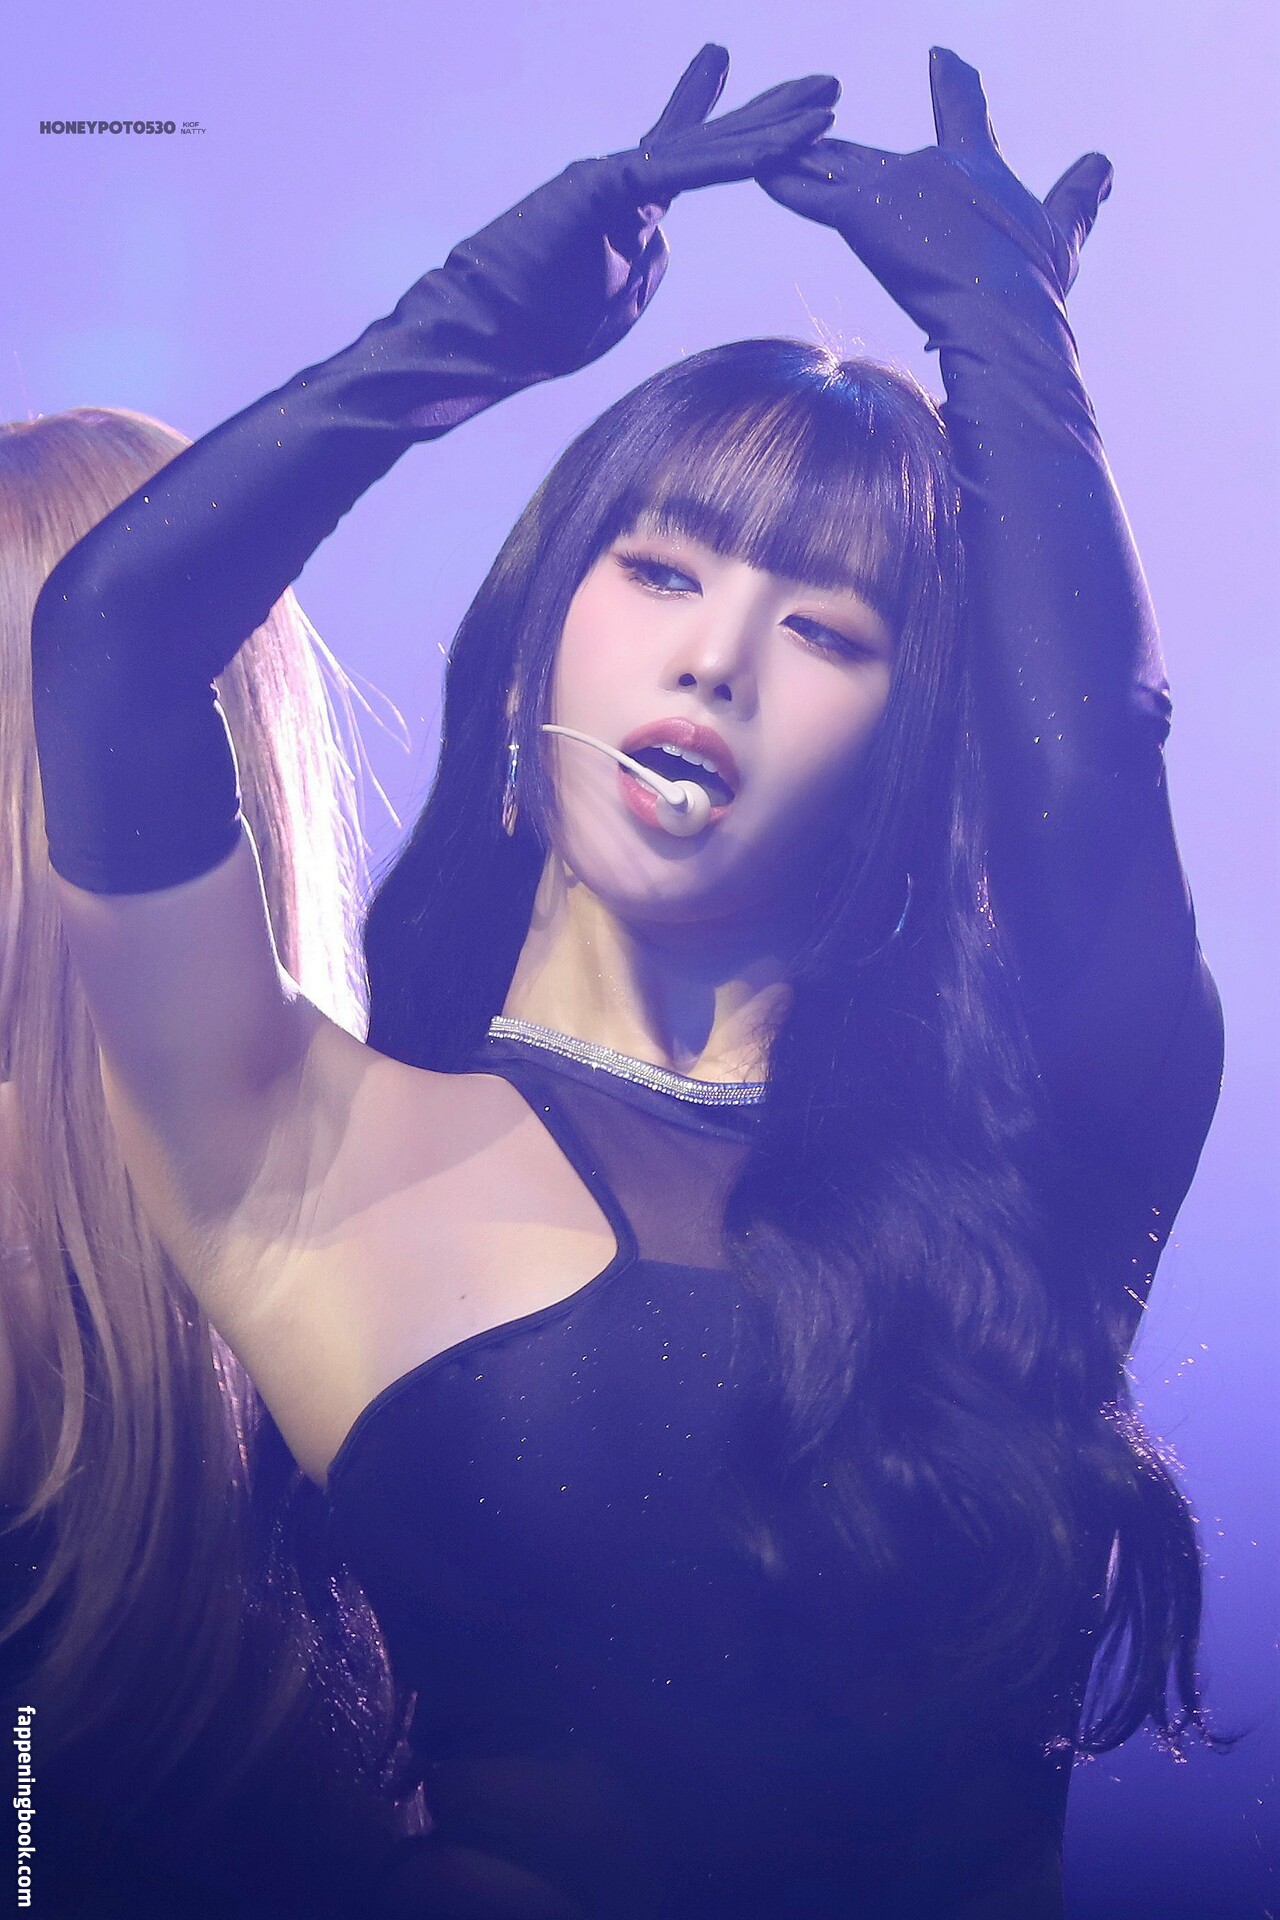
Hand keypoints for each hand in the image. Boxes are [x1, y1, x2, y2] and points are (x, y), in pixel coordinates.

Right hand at [438, 45, 838, 382]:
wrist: (483, 336)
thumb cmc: (536, 331)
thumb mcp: (611, 305)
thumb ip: (640, 268)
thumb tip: (658, 245)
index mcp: (633, 212)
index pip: (699, 165)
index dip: (748, 139)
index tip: (797, 123)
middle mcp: (625, 182)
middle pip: (714, 144)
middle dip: (776, 116)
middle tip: (832, 87)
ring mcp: (611, 179)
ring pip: (705, 152)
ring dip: (771, 129)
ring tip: (826, 103)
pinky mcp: (597, 186)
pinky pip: (676, 170)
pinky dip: (728, 158)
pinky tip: (772, 146)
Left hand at [757, 46, 1110, 330]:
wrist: (1007, 314)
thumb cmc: (1035, 291)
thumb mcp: (1064, 234)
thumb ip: (1079, 196)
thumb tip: (1105, 164)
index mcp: (974, 166)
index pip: (962, 110)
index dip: (953, 82)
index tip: (942, 58)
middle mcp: (929, 165)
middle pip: (867, 151)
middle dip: (831, 144)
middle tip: (805, 122)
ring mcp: (893, 185)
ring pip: (831, 166)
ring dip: (794, 156)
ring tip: (758, 142)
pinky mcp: (864, 213)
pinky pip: (808, 193)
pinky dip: (780, 179)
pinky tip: (750, 164)